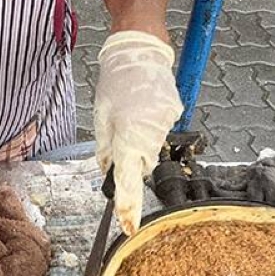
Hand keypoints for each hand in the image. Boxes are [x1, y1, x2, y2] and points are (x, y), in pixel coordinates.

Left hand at [94, 31, 182, 234]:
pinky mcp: (174, 113)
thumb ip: (105, 148)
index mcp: (128, 132)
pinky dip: (149, 127)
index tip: (127, 225)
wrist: (140, 50)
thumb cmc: (116, 81)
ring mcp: (166, 121)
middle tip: (119, 135)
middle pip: (141, 164)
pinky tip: (143, 107)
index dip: (128, 204)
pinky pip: (159, 132)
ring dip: (139, 142)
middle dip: (130, 160)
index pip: (128, 178)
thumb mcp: (100, 116)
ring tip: (131, 114)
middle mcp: (150, 130)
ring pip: (150, 148)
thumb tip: (109, 171)